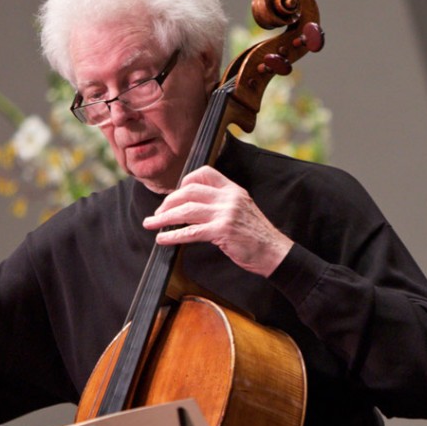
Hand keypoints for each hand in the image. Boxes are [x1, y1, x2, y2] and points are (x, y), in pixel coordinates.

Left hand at [142, 166, 292, 276]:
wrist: (275, 252)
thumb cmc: (255, 235)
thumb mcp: (241, 209)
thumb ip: (220, 204)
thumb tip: (190, 207)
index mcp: (233, 189)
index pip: (203, 174)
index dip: (184, 182)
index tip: (173, 195)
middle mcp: (229, 197)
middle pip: (189, 191)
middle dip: (168, 203)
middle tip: (157, 214)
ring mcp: (226, 213)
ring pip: (186, 210)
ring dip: (164, 217)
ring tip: (151, 224)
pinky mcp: (223, 231)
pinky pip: (191, 231)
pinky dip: (173, 235)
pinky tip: (162, 239)